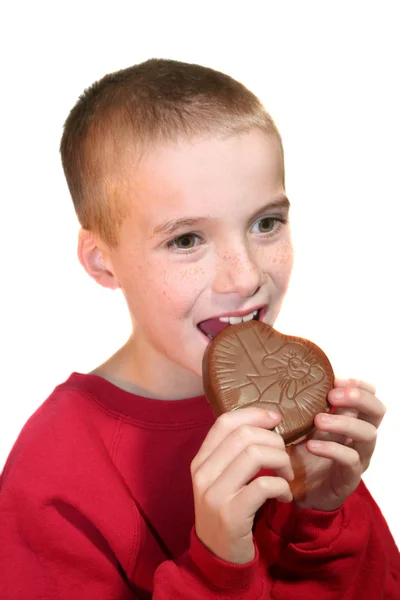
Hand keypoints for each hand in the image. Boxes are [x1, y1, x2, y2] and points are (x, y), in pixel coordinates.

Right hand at [190, 407, 293, 563]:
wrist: (217, 556)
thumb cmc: (227, 510)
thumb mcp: (221, 479)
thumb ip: (234, 453)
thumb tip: (267, 421)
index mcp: (200, 460)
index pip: (225, 422)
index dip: (253, 414)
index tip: (275, 419)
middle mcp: (202, 473)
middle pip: (244, 435)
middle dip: (273, 441)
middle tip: (284, 458)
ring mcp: (214, 494)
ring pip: (254, 455)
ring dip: (280, 462)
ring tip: (287, 476)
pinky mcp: (231, 514)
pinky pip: (264, 486)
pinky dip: (282, 487)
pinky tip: (285, 496)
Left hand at [286, 378, 385, 510]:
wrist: (297, 491)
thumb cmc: (301, 453)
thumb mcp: (302, 426)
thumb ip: (303, 407)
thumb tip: (287, 380)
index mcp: (352, 421)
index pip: (369, 397)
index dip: (359, 385)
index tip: (336, 379)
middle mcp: (360, 438)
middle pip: (377, 412)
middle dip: (358, 398)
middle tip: (332, 396)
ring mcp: (358, 457)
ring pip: (367, 434)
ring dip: (343, 423)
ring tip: (318, 420)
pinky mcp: (349, 478)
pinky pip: (350, 460)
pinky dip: (332, 449)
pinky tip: (312, 445)